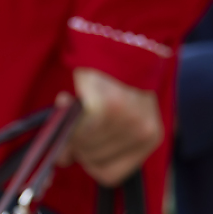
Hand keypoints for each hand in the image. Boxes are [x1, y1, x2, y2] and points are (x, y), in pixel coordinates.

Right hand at [59, 68, 162, 186]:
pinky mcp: (110, 107)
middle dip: (79, 142)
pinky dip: (67, 111)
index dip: (90, 161)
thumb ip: (89, 144)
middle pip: (93, 160)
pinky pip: (75, 127)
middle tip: (80, 116)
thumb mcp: (110, 116)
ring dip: (72, 125)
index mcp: (151, 138)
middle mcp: (144, 132)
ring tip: (81, 101)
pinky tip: (74, 96)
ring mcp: (129, 120)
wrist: (121, 37)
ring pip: (84, 145)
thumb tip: (61, 159)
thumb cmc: (115, 78)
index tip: (85, 141)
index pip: (110, 176)